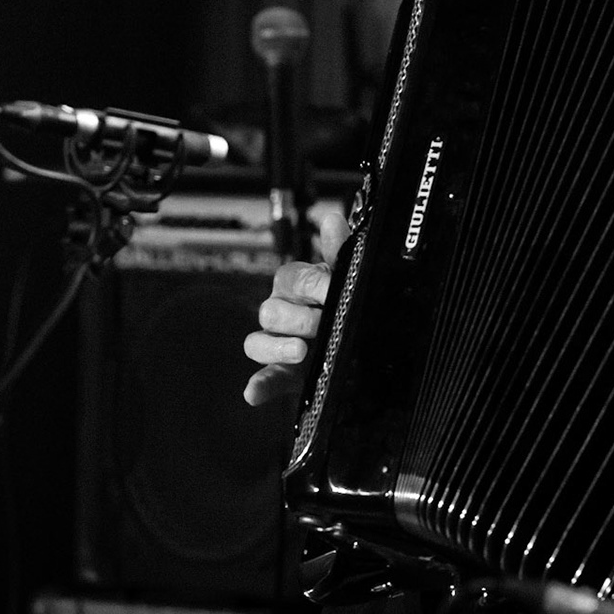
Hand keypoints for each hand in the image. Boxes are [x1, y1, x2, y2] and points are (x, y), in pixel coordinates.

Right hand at [241, 205, 348, 405]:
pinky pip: (264, 379)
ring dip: (276, 347)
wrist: (359, 334)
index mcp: (295, 284)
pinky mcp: (283, 373)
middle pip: (270, 311)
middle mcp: (281, 312)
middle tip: (321, 323)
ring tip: (301, 351)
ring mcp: (279, 344)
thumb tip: (331, 219)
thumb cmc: (344, 298)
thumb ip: (339, 251)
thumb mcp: (347, 275)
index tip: (331, 293)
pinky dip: (258, 386)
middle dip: (297, 318)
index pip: (293, 279)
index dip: (311, 286)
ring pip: (257, 343)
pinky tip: (254, 393)